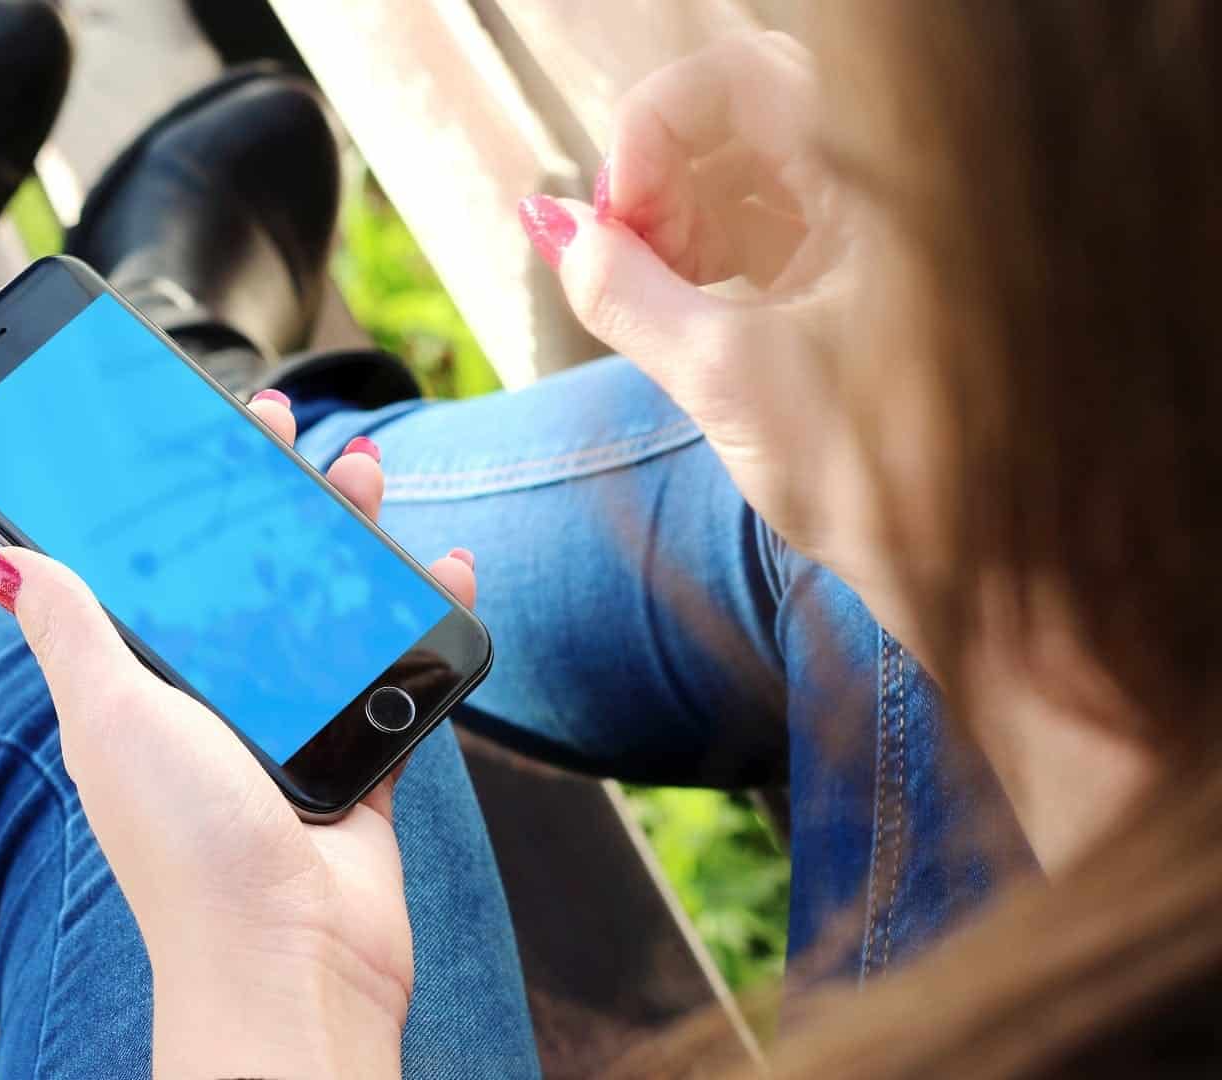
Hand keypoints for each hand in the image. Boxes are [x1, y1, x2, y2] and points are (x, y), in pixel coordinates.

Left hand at [0, 393, 476, 1078]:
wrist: (291, 959)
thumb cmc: (187, 846)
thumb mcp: (112, 716)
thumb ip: (68, 628)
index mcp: (145, 690)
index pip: (156, 571)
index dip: (172, 498)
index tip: (192, 431)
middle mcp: (214, 705)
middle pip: (247, 575)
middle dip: (268, 498)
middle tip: (284, 429)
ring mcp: (291, 731)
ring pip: (325, 610)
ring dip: (347, 538)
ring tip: (364, 474)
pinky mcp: (359, 761)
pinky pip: (392, 673)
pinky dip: (419, 618)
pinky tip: (441, 570)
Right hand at [524, 32, 922, 651]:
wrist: (994, 583)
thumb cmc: (895, 486)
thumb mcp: (728, 382)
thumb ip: (623, 294)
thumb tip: (547, 227)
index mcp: (894, 179)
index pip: (745, 78)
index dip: (656, 129)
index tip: (611, 216)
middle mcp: (898, 186)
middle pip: (744, 119)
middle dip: (659, 178)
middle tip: (619, 259)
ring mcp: (886, 233)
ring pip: (753, 176)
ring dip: (677, 222)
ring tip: (646, 298)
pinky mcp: (872, 282)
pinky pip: (775, 231)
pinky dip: (712, 258)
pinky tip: (681, 313)